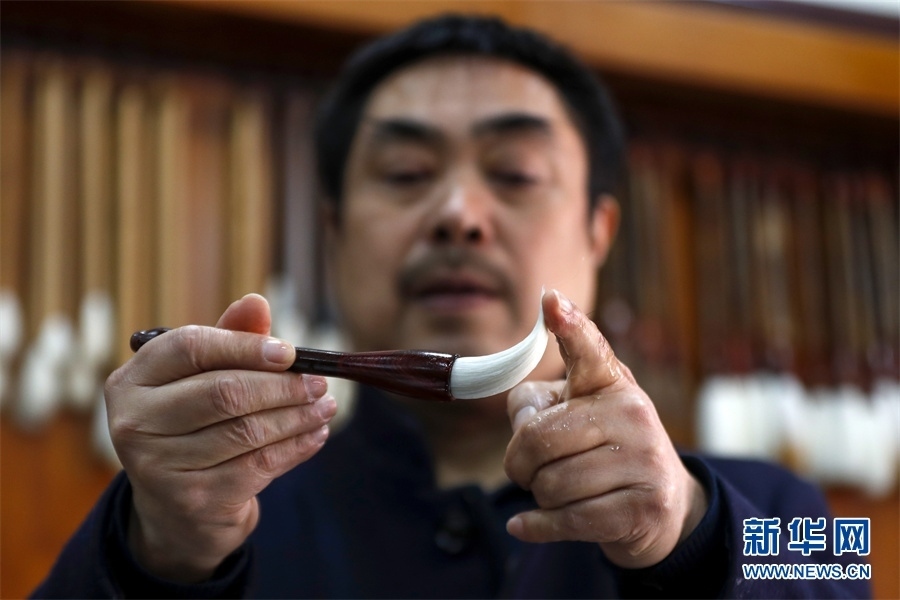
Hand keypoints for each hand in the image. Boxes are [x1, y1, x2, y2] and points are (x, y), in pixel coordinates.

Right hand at [105, 294, 335, 582]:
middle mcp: (135, 422)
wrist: (176, 509)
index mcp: (132, 380)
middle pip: (223, 392)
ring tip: (326, 407)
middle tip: (320, 383)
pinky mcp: (193, 500)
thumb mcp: (201, 379)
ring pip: (246, 431)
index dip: (245, 346)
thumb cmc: (193, 425)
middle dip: (282, 386)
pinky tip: (316, 434)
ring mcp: (160, 466)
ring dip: (297, 416)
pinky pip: (258, 466)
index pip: (190, 347)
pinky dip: (295, 447)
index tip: (290, 352)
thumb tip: (256, 303)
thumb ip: (228, 339)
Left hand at [504, 289, 706, 567]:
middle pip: (537, 439)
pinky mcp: (643, 508)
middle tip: (529, 469)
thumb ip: (534, 406)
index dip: (569, 325)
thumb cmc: (600, 450)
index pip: (588, 350)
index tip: (551, 301)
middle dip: (519, 462)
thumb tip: (524, 422)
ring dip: (540, 496)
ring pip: (550, 485)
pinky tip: (525, 525)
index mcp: (611, 383)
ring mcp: (643, 462)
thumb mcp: (572, 416)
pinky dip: (537, 527)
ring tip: (561, 491)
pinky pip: (566, 520)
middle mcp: (632, 414)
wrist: (663, 506)